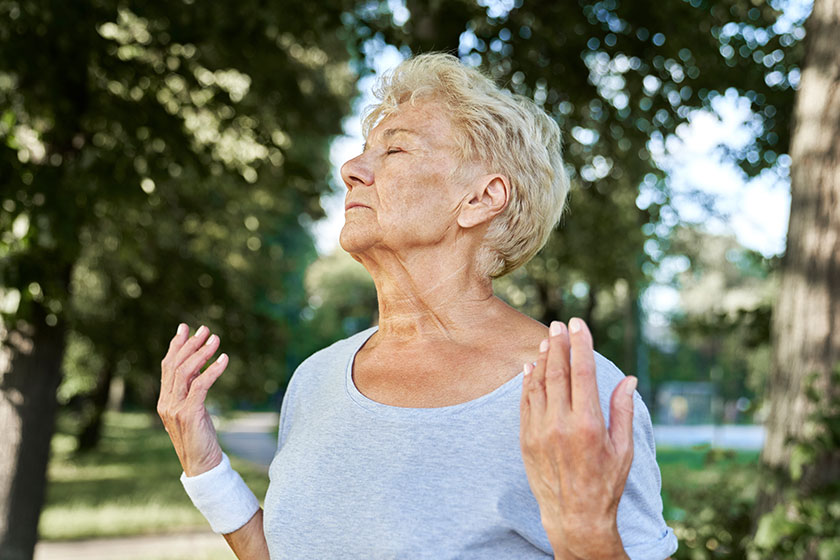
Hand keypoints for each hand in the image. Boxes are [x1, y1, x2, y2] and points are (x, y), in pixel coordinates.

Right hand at [157, 323, 228, 476]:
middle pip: (175, 365)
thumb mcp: (194, 410)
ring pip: (186, 372)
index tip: (185, 328)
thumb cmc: (201, 438)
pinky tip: (224, 360)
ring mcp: (175, 408)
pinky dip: (212, 370)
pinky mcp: (189, 414)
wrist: (202, 465)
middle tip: (204, 329)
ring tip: (216, 339)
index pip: (167, 367)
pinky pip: (200, 385)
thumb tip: (199, 371)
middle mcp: (166, 402)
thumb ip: (191, 392)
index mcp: (165, 400)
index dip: (176, 346)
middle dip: (190, 344)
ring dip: (202, 353)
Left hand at [519, 318, 635, 559]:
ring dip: (543, 360)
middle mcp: (560, 424)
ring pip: (539, 385)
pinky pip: (526, 403)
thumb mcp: (624, 450)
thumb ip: (622, 411)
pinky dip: (528, 382)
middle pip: (558, 373)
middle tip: (558, 325)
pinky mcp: (526, 439)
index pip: (583, 373)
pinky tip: (531, 367)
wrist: (574, 516)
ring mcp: (539, 431)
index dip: (580, 345)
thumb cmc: (606, 484)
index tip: (578, 324)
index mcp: (588, 425)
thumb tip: (628, 378)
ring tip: (547, 340)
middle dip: (559, 345)